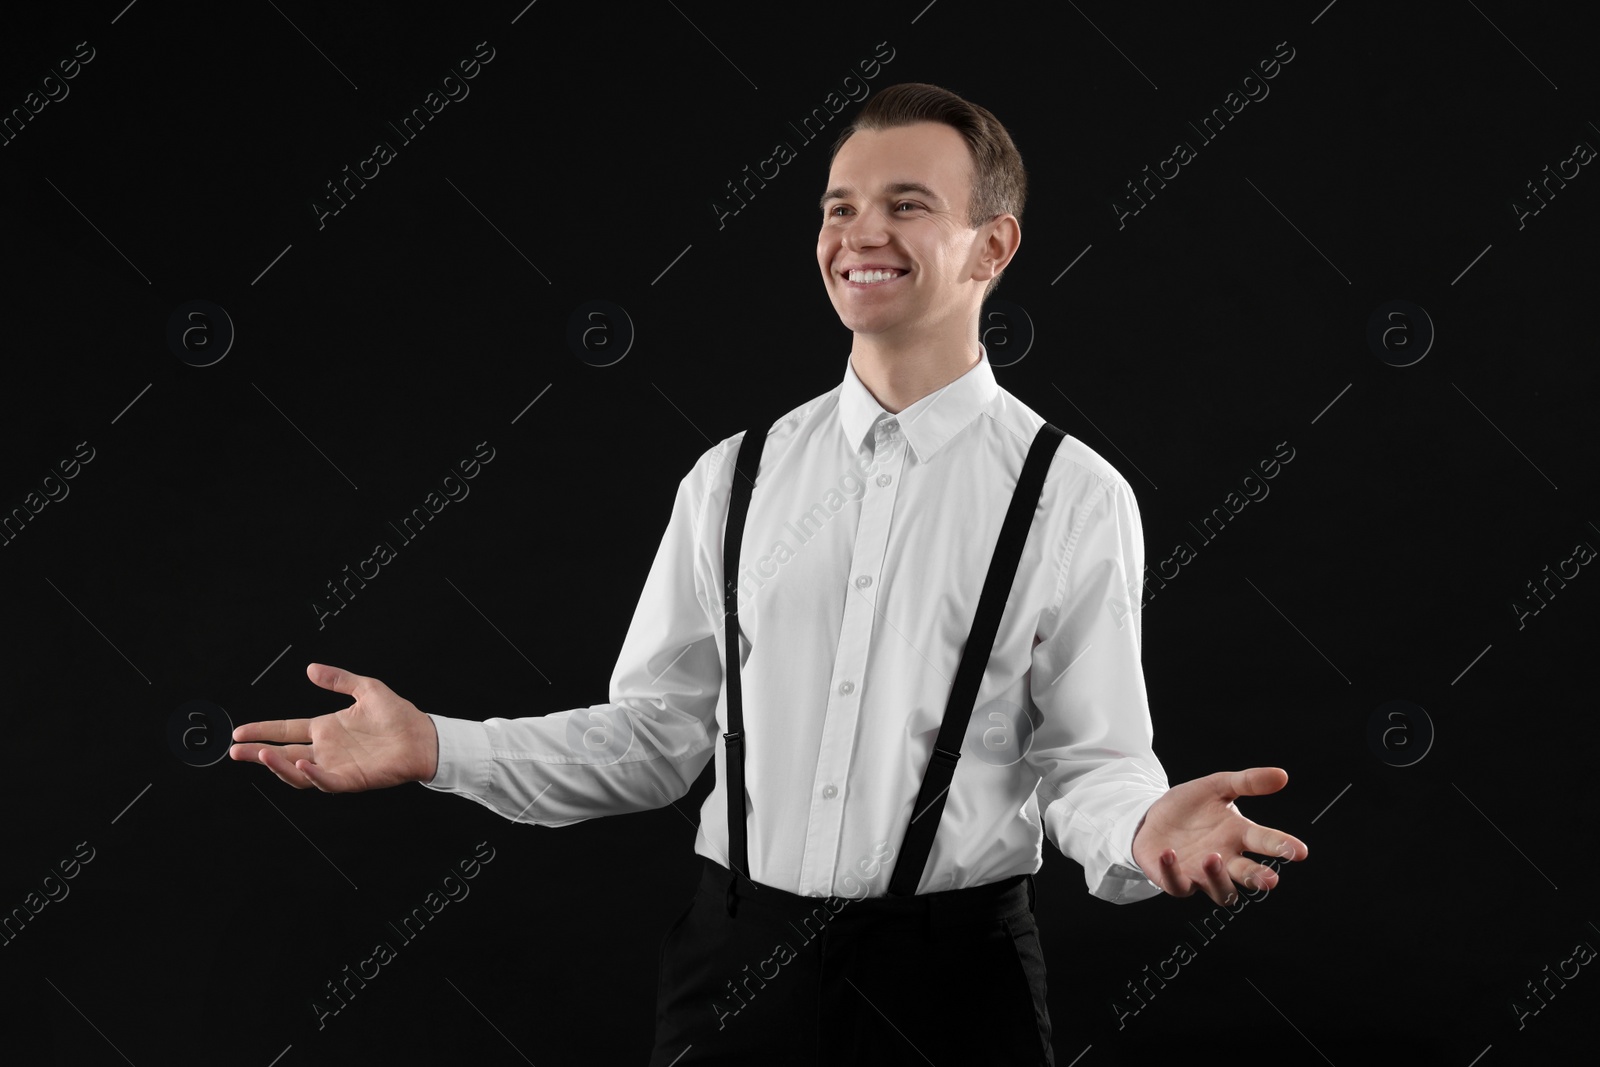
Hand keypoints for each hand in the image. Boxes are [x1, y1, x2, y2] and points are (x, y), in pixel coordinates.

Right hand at [229, 663, 439, 791]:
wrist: (423, 736)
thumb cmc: (398, 715)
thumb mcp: (366, 688)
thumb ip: (338, 679)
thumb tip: (311, 668)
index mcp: (326, 729)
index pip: (286, 730)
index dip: (263, 730)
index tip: (240, 731)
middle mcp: (326, 749)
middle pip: (283, 754)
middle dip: (257, 753)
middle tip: (236, 750)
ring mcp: (336, 766)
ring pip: (298, 772)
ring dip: (279, 765)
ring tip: (263, 754)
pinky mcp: (351, 779)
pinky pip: (326, 781)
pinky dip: (313, 775)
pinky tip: (303, 763)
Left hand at [1130, 767, 1306, 905]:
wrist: (1154, 816)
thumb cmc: (1191, 805)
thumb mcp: (1218, 786)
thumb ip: (1247, 782)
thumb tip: (1282, 775)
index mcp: (1239, 836)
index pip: (1266, 843)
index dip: (1283, 847)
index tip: (1299, 851)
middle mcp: (1225, 859)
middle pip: (1247, 875)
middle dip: (1258, 877)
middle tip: (1270, 879)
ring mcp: (1201, 873)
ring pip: (1219, 890)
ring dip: (1218, 878)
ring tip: (1212, 858)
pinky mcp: (1175, 879)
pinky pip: (1177, 885)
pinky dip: (1173, 872)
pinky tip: (1170, 854)